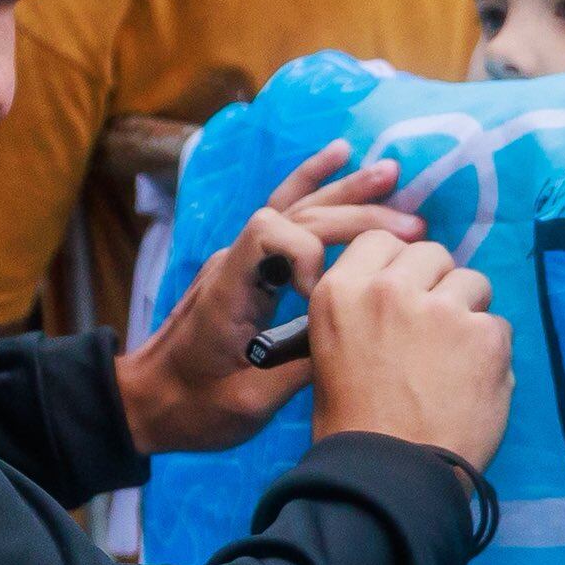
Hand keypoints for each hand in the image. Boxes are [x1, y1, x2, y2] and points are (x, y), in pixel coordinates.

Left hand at [114, 140, 425, 455]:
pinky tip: (342, 157)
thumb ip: (300, 369)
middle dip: (357, 218)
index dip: (311, 254)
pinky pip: (281, 212)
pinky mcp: (246, 265)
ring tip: (392, 175)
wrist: (149, 402)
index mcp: (228, 289)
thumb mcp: (248, 402)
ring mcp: (237, 258)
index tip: (332, 294)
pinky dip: (312, 182)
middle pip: (297, 217)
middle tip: (414, 229)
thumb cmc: (192, 407)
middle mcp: (232, 261)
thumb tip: (357, 341)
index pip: (271, 235)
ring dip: (345, 192)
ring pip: (294, 208)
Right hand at [306, 231, 512, 469]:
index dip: (398, 266)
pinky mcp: (483, 335)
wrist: (388, 474)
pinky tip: (472, 384)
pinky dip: (491, 353)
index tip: (405, 292)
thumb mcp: (332, 351)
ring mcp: (439, 309)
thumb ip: (364, 310)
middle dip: (437, 284)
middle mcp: (388, 289)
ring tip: (455, 359)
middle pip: (431, 254)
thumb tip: (407, 291)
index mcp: (341, 292)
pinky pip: (499, 325)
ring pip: (472, 282)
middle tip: (433, 329)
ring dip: (469, 313)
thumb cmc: (353, 423)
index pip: (380, 241)